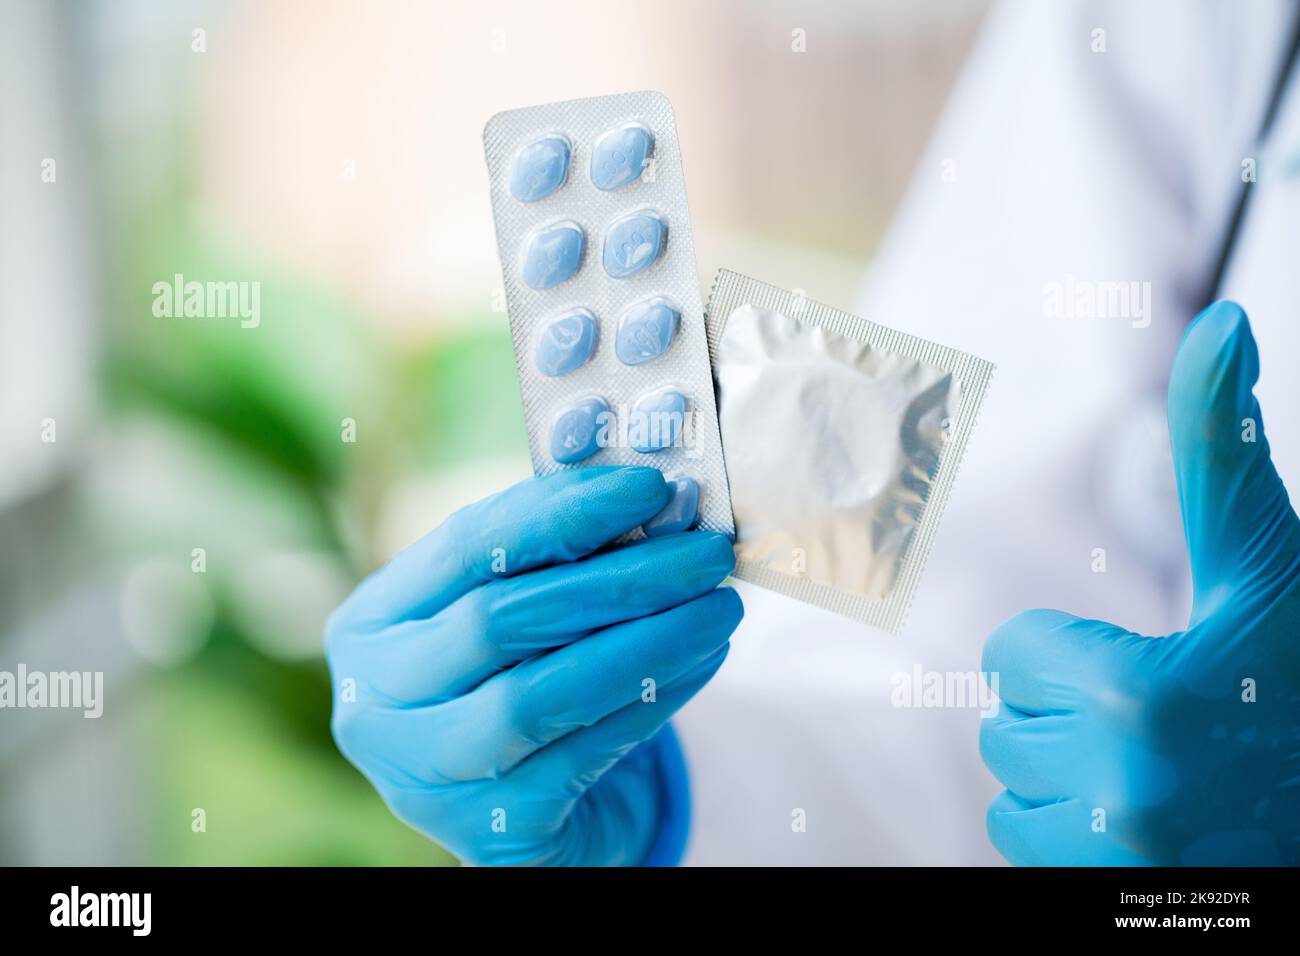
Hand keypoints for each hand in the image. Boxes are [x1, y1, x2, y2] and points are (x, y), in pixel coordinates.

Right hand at [326, 466, 741, 865]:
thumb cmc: (517, 677)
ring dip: (648, 641)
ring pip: (544, 694)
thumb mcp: (512, 612)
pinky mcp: (489, 829)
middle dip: (620, 579)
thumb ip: (562, 555)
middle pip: (503, 620)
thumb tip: (663, 504)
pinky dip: (655, 699)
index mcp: (371, 622)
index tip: (649, 486)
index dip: (561, 510)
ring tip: (721, 606)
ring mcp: (425, 773)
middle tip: (707, 552)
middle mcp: (377, 700)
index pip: (466, 546)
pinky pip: (587, 752)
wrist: (523, 806)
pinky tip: (704, 659)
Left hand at [981, 301, 1299, 864]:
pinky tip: (1141, 819)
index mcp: (1138, 694)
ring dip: (1062, 771)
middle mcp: (1121, 788)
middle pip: (1002, 723)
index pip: (1008, 654)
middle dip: (1062, 710)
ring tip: (1152, 768)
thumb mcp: (1270, 561)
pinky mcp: (1117, 899)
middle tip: (1152, 718)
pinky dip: (1065, 832)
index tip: (1139, 660)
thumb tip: (1224, 321)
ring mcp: (1118, 860)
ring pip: (1010, 788)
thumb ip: (1222, 452)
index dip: (1066, 649)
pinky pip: (1021, 849)